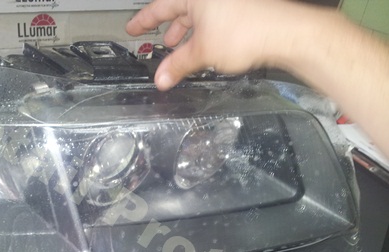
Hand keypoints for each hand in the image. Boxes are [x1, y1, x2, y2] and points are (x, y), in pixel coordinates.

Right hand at [126, 0, 319, 89]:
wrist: (285, 33)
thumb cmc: (247, 32)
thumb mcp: (201, 53)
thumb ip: (177, 66)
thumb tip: (161, 78)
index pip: (160, 7)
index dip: (143, 21)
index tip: (133, 28)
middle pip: (180, 9)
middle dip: (168, 29)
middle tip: (158, 41)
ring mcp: (227, 1)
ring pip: (198, 15)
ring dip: (187, 34)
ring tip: (181, 50)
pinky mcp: (241, 8)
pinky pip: (213, 19)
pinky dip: (204, 34)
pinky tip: (204, 48)